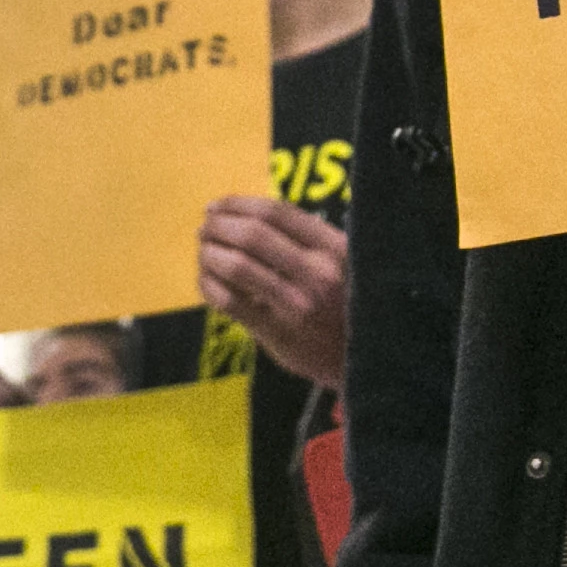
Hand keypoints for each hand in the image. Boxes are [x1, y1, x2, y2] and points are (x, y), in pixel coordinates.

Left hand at [198, 198, 351, 387]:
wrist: (362, 361)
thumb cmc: (346, 306)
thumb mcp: (343, 264)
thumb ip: (306, 239)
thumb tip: (243, 215)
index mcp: (334, 248)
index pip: (276, 212)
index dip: (237, 205)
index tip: (216, 206)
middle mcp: (318, 273)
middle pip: (252, 234)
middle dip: (218, 226)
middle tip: (205, 227)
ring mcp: (297, 304)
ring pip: (236, 265)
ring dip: (210, 253)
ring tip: (204, 250)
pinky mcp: (278, 332)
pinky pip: (230, 301)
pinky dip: (209, 285)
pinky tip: (207, 280)